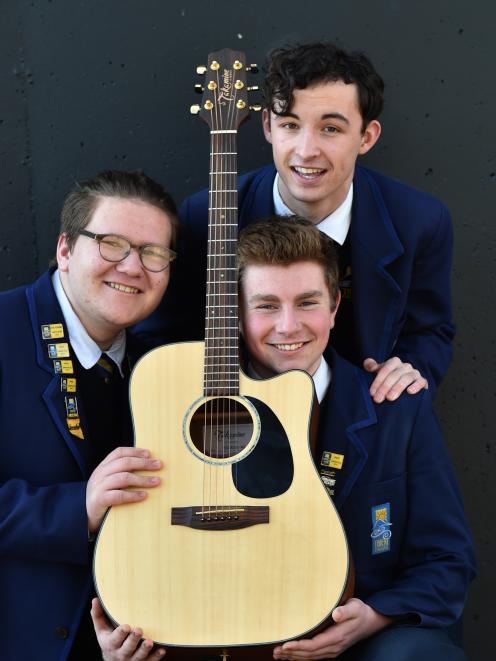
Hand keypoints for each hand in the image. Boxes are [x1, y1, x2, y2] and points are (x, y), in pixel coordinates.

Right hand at [86, 446, 161, 532]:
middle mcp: (100, 474)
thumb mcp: (108, 481)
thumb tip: (146, 466)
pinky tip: (144, 496)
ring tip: (156, 481)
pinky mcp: (99, 500)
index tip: (150, 454)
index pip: (119, 453)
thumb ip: (121, 473)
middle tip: (159, 465)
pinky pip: (118, 495)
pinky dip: (133, 495)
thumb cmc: (101, 497)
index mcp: (103, 467)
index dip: (135, 451)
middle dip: (144, 463)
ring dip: (142, 479)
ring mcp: (99, 486)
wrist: (81, 515)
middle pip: (124, 463)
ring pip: (123, 477)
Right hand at [91, 598, 165, 660]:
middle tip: (139, 630)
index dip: (120, 634)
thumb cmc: (109, 640)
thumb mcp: (101, 630)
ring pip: (138, 657)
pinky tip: (161, 650)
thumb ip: (98, 616)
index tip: (126, 626)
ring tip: (150, 641)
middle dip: (133, 640)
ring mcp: (131, 660)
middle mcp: (121, 654)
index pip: (114, 639)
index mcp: (111, 645)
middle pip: (127, 648)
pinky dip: (155, 657)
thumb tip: (95, 599)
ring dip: (144, 649)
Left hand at [273, 598, 391, 658]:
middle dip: (291, 654)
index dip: (298, 646)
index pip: (314, 645)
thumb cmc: (360, 612)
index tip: (285, 645)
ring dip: (294, 657)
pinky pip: (314, 656)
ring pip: (310, 657)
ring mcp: (332, 650)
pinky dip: (301, 657)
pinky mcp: (331, 649)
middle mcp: (333, 647)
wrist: (371, 622)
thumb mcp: (355, 607)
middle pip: (309, 654)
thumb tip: (336, 614)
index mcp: (337, 638)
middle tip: (275, 650)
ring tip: (278, 655)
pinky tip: (292, 655)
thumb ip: (345, 610)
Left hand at [364, 357, 427, 402]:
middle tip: (378, 399)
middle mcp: (405, 366)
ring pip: (406, 378)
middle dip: (385, 387)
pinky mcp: (423, 381)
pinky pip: (421, 382)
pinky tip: (410, 392)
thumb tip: (367, 363)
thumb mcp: (380, 371)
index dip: (377, 381)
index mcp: (394, 362)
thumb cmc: (390, 378)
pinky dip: (416, 386)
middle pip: (394, 375)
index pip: (385, 369)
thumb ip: (372, 366)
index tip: (372, 393)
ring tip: (390, 398)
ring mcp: (414, 373)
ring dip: (397, 388)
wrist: (408, 383)